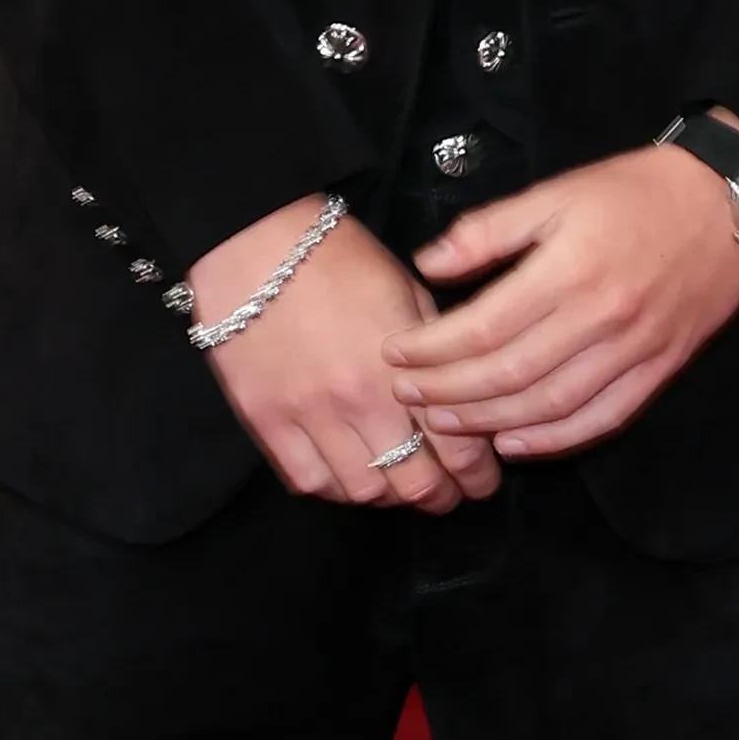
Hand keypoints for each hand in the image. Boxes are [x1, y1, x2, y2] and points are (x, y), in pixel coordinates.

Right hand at [193, 199, 496, 509]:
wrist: (255, 243)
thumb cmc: (341, 260)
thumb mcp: (409, 293)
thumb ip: (439, 353)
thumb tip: (462, 398)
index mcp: (405, 366)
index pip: (458, 447)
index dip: (477, 474)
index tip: (482, 480)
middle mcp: (360, 401)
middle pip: (414, 484)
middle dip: (441, 496)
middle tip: (447, 493)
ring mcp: (309, 416)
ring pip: (363, 492)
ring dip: (388, 495)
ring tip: (396, 484)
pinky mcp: (266, 422)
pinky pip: (309, 482)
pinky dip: (335, 488)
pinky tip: (347, 475)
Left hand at [391, 142, 738, 460]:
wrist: (727, 203)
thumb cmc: (636, 191)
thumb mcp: (557, 191)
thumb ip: (490, 230)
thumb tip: (428, 263)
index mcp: (570, 269)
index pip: (484, 327)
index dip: (432, 348)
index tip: (395, 353)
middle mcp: (602, 317)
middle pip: (509, 375)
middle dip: (447, 393)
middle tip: (406, 397)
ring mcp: (634, 350)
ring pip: (549, 406)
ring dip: (489, 422)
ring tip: (445, 423)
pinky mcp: (659, 369)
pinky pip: (601, 419)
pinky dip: (553, 440)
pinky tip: (513, 443)